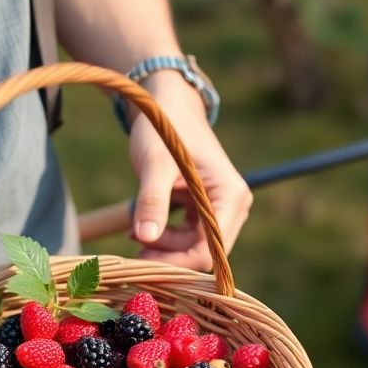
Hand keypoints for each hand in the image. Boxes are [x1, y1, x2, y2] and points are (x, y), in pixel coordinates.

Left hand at [127, 71, 250, 270]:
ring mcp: (222, 209)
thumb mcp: (154, 164)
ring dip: (164, 247)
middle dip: (169, 255)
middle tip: (133, 244)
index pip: (211, 250)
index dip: (178, 261)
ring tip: (134, 232)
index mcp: (232, 196)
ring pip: (194, 248)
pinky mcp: (207, 210)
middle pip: (204, 253)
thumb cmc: (165, 128)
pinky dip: (165, 238)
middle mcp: (234, 206)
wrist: (168, 105)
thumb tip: (145, 238)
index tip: (141, 258)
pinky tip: (142, 229)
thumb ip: (152, 200)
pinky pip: (188, 238)